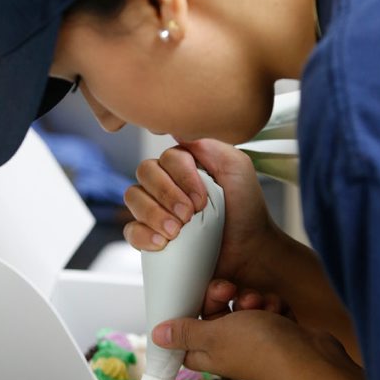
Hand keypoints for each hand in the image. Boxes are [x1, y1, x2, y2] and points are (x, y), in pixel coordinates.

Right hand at [124, 139, 280, 291]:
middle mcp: (166, 180)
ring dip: (153, 214)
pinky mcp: (150, 234)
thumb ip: (209, 145)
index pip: (167, 157)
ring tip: (176, 232)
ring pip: (133, 197)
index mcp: (184, 162)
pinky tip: (162, 243)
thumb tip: (177, 130)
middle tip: (189, 215)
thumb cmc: (245, 208)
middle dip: (166, 194)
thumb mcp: (237, 168)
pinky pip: (131, 229)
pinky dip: (144, 235)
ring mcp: (155, 207)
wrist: (248, 249)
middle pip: (145, 172)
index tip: (202, 200)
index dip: (182, 177)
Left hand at [151, 297, 375, 379]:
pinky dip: (273, 305)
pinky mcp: (277, 331)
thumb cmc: (262, 349)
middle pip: (215, 313)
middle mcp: (230, 348)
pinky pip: (267, 307)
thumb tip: (157, 336)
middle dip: (226, 296)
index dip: (190, 313)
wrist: (310, 357)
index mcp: (209, 353)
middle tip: (233, 292)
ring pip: (244, 306)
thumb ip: (186, 332)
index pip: (187, 334)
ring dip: (252, 298)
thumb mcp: (215, 334)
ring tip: (262, 305)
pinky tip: (280, 311)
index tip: (197, 295)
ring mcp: (255, 340)